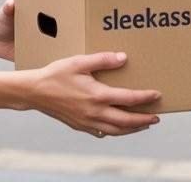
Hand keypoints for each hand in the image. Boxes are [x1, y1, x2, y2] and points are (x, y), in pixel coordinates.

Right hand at [25, 51, 161, 136]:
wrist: (34, 92)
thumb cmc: (56, 74)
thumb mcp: (79, 62)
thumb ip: (103, 59)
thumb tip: (124, 58)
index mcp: (97, 95)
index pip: (129, 98)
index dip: (145, 98)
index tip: (157, 95)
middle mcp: (94, 112)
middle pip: (126, 121)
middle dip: (143, 120)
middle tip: (156, 118)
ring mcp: (87, 122)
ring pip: (115, 130)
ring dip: (131, 129)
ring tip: (143, 125)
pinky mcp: (79, 126)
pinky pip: (102, 133)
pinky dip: (114, 132)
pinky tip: (117, 128)